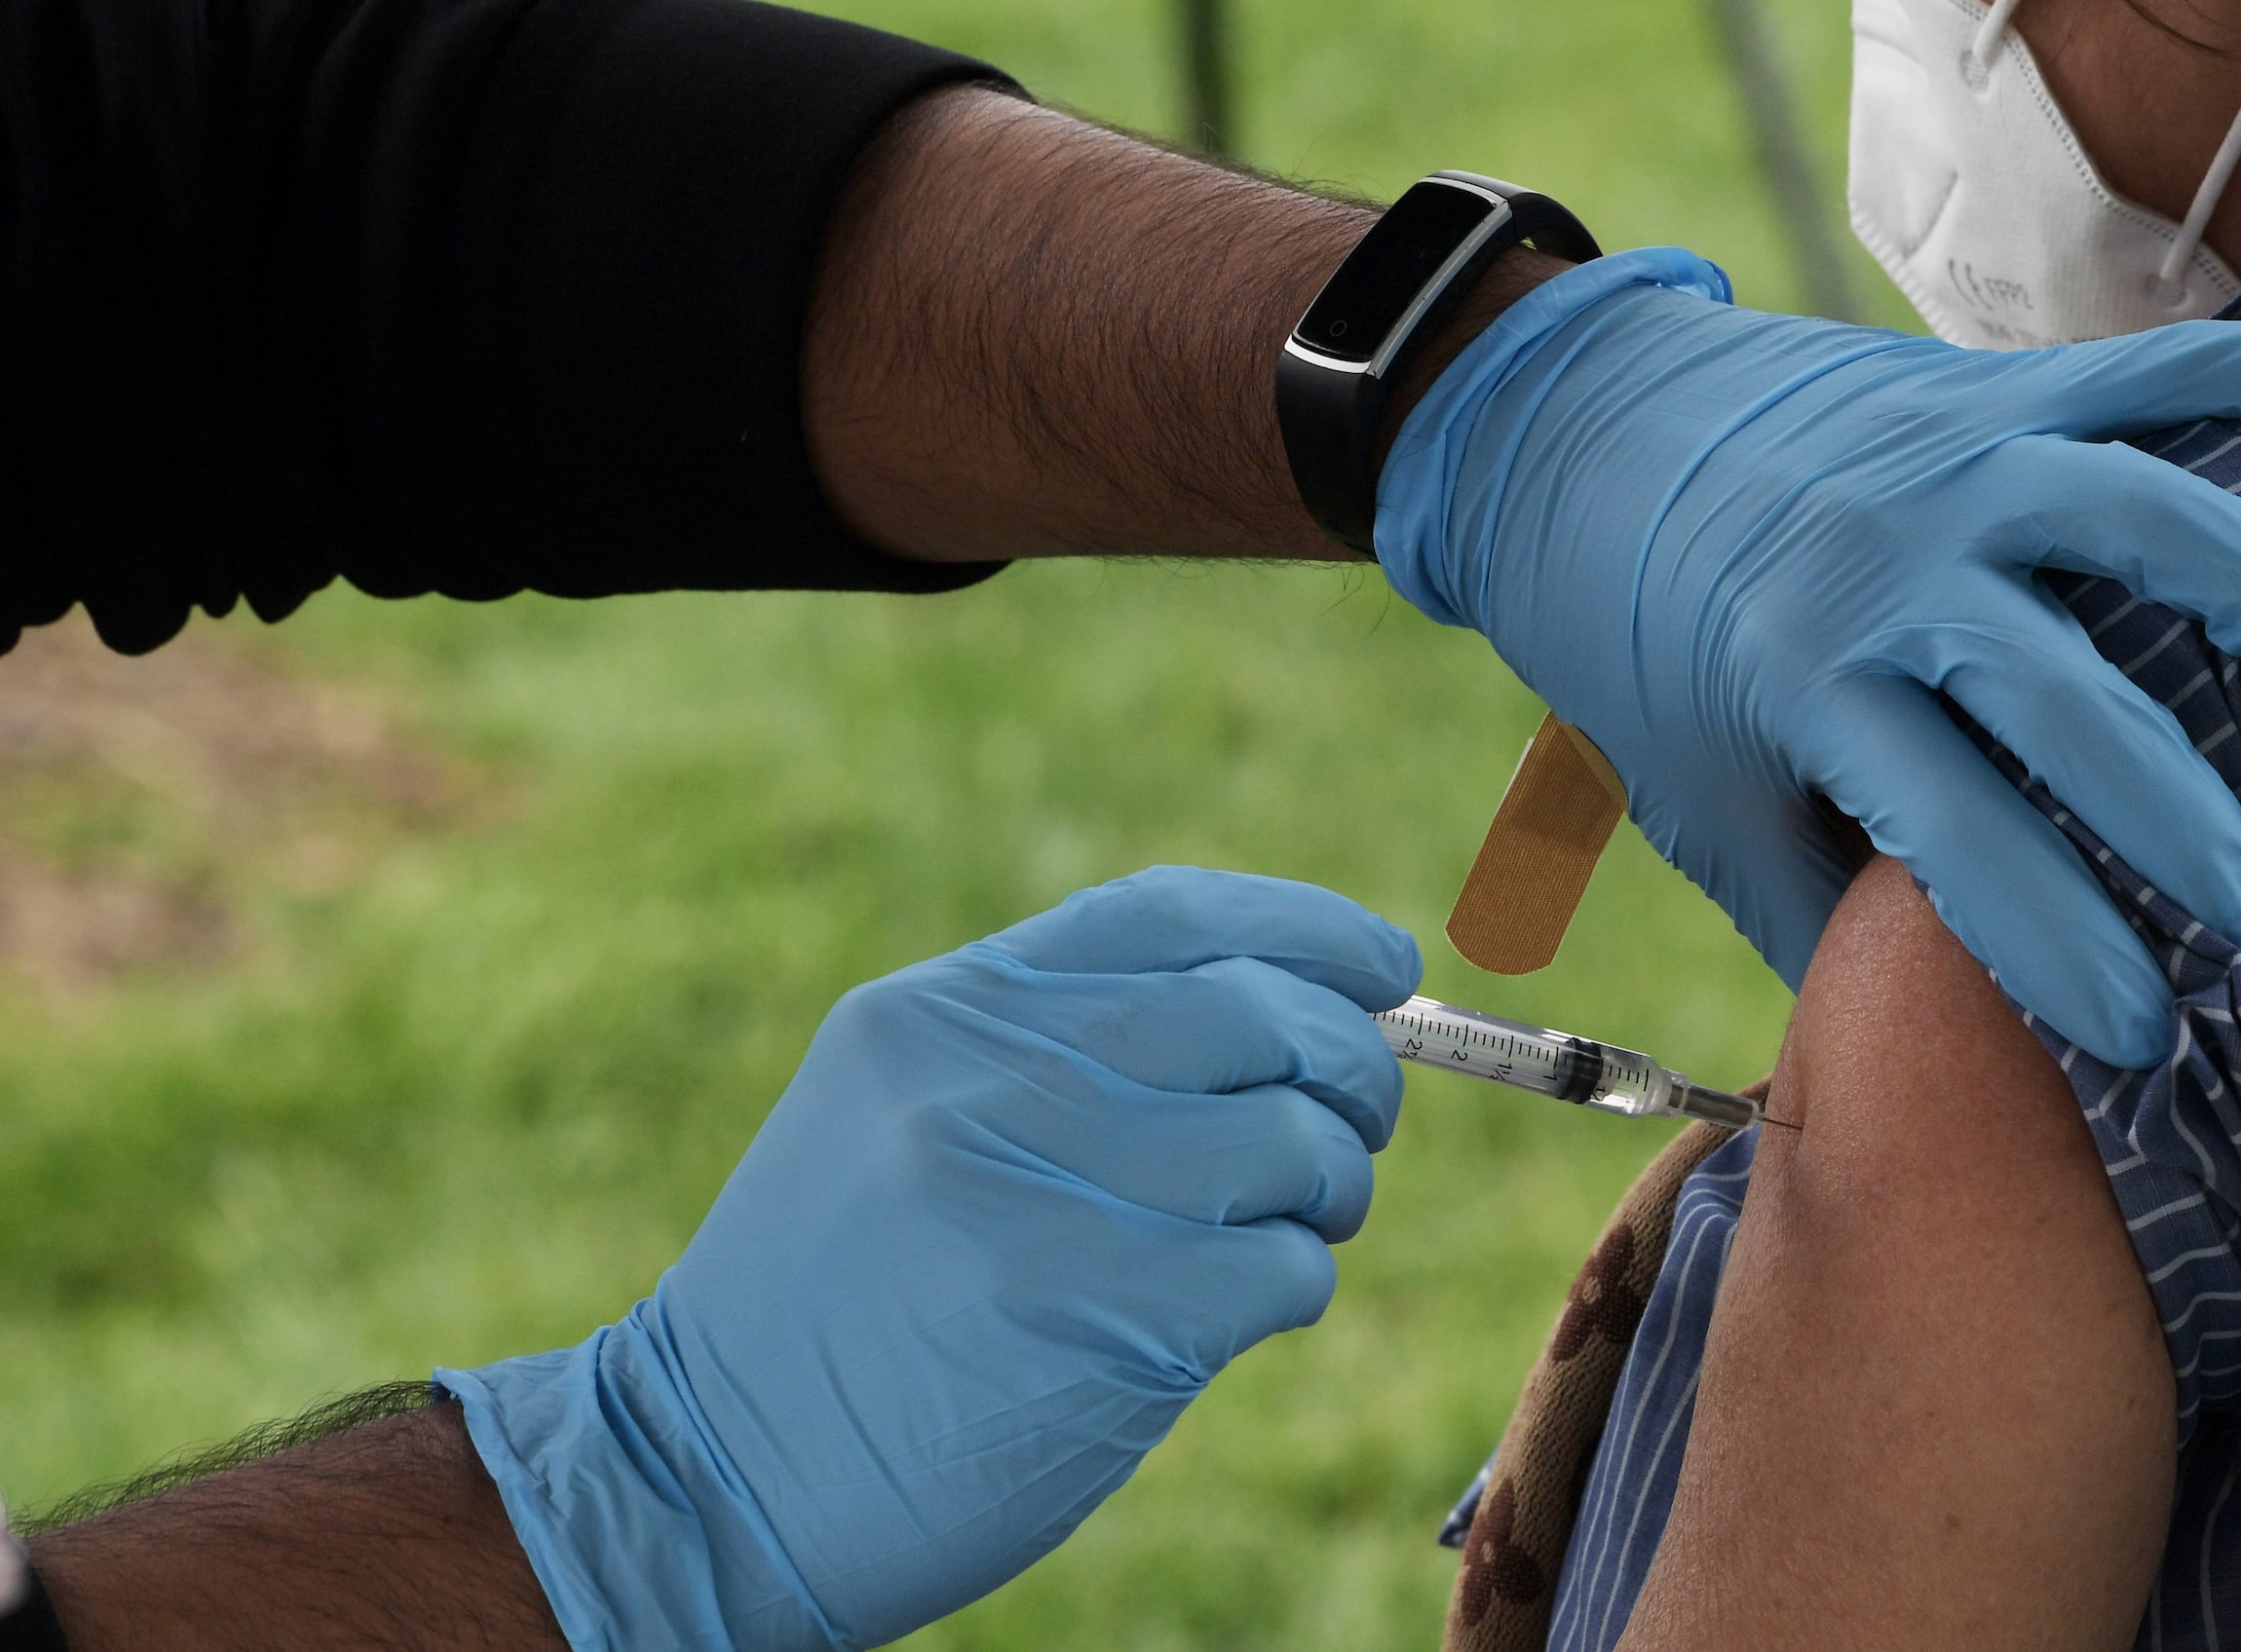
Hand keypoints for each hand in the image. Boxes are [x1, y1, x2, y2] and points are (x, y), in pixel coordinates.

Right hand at [438, 866, 1420, 1649]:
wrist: (708, 1478)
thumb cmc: (831, 1300)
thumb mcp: (893, 1113)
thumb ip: (1050, 1046)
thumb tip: (1278, 1012)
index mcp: (943, 1013)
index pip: (1168, 914)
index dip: (1304, 925)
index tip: (1380, 960)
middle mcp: (992, 1082)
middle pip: (1258, 1014)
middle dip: (1351, 1062)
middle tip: (1357, 1115)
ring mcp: (1048, 1201)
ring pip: (1292, 1141)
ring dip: (1335, 1181)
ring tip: (1300, 1221)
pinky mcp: (1107, 1325)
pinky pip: (1281, 1268)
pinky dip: (1295, 1281)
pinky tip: (1244, 1307)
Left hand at [1375, 250, 2240, 1068]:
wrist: (1566, 434)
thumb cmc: (1629, 639)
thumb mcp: (1689, 789)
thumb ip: (1807, 896)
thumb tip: (1918, 1021)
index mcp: (1801, 682)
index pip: (1962, 840)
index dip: (2061, 949)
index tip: (2144, 1034)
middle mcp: (1885, 567)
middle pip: (2076, 708)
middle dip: (2187, 834)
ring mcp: (1947, 462)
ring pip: (2149, 521)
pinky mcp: (1986, 385)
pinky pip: (2157, 371)